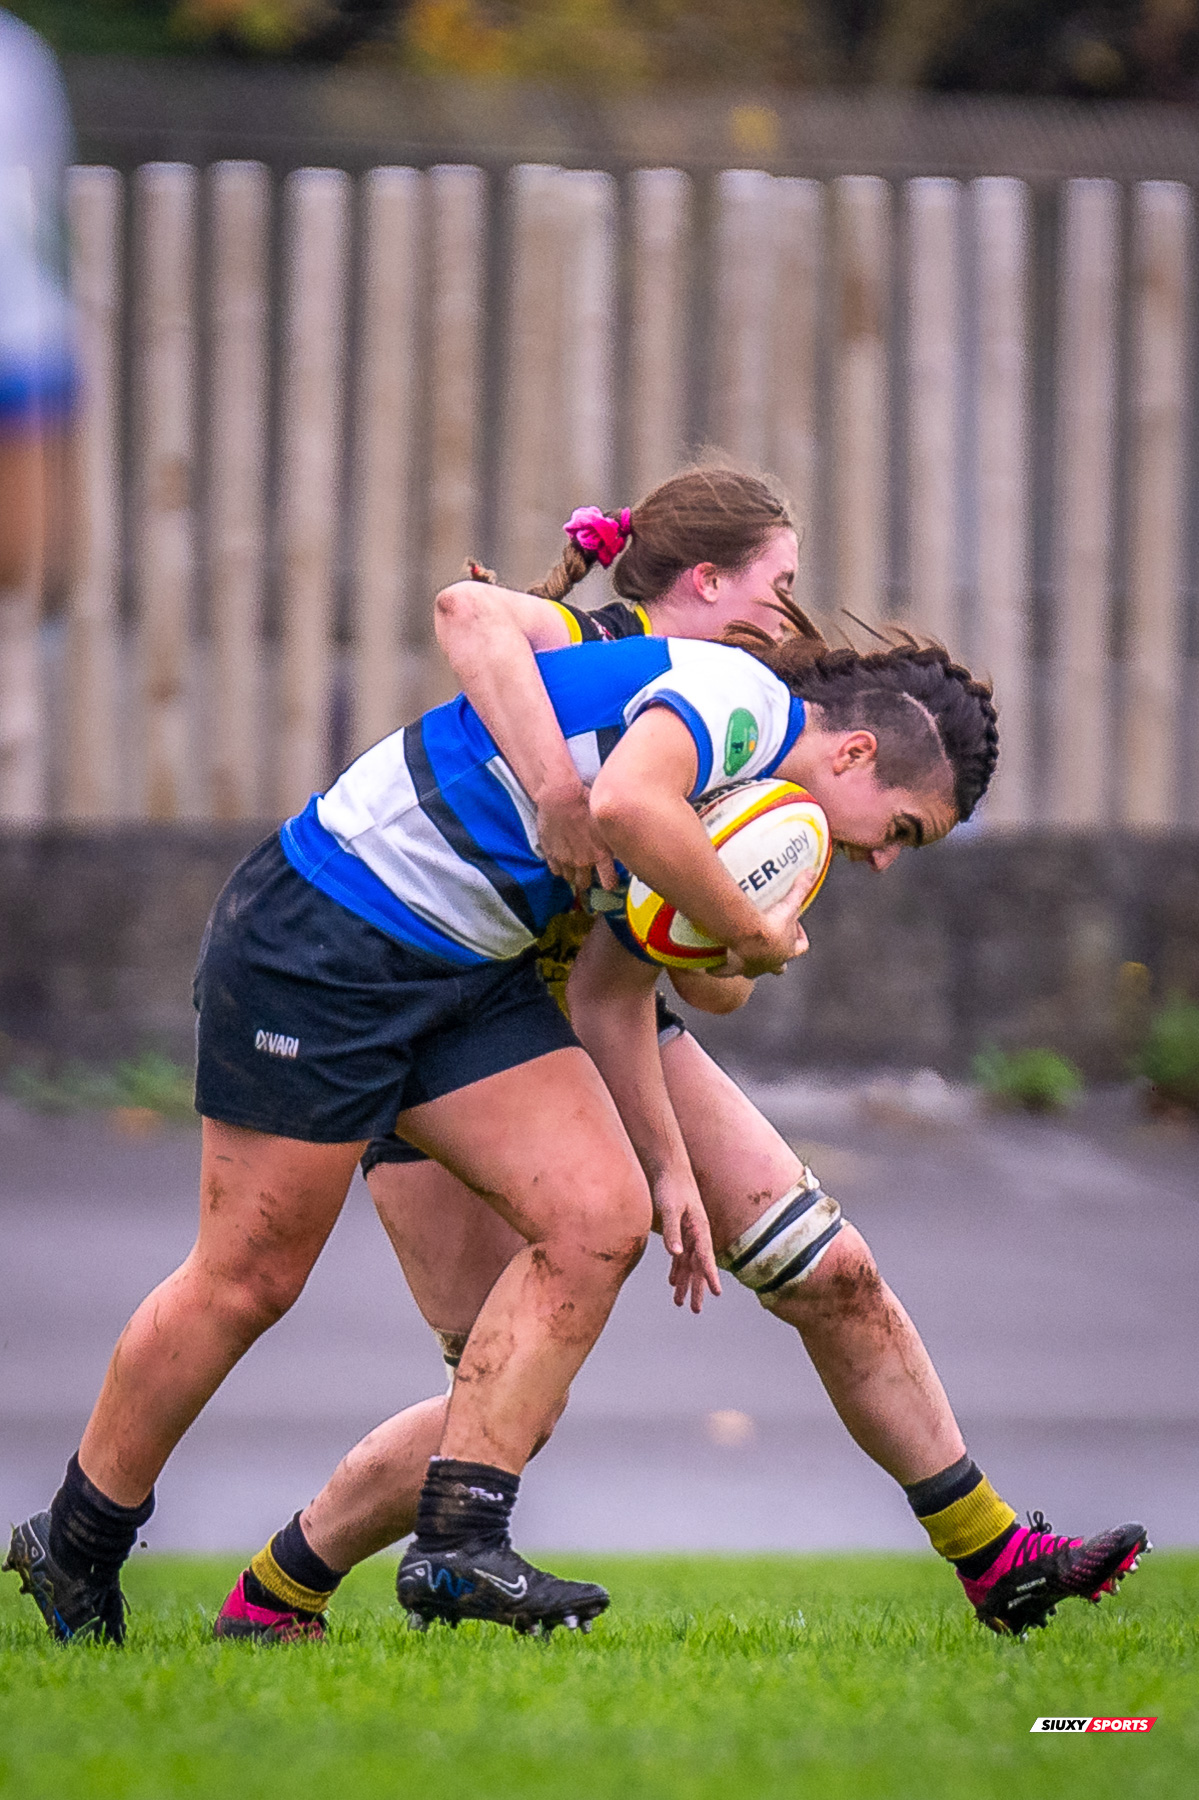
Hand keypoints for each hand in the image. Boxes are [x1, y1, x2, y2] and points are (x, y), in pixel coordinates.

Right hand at [535, 781, 617, 891]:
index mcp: (600, 854)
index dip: (610, 883)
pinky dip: (560, 867)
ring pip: (569, 878)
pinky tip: (564, 857)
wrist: (559, 795)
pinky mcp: (550, 854)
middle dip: (588, 880)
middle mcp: (582, 861)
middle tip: (590, 870)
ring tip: (576, 863)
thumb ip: (612, 840)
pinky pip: (556, 871)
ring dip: (573, 873)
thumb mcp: (606, 821)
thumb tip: (623, 847)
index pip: (609, 883)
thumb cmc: (586, 802)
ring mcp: (564, 859)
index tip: (611, 878)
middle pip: (585, 884)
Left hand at [653, 1168, 720, 1313]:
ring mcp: (689, 1233)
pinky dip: (677, 1270)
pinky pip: (680, 1256)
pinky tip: (673, 1282)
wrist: (668, 1169)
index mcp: (699, 1229)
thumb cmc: (671, 1187)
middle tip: (695, 1310)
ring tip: (680, 1303)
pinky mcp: (679, 1231)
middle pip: (699, 1266)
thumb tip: (674, 1255)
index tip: (716, 1293)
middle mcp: (697, 1234)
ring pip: (688, 1264)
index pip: (706, 1258)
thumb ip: (672, 1231)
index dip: (711, 1276)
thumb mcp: (670, 1209)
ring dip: (685, 1283)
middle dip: (697, 1288)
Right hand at [723, 876, 810, 977]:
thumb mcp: (788, 904)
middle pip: (778, 967)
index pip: (801, 947)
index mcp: (787, 951)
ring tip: (739, 952)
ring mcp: (752, 968)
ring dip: (749, 965)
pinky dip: (719, 969)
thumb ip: (800, 888)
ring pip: (752, 972)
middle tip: (768, 946)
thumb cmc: (771, 924)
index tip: (794, 925)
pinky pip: (724, 971)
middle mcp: (771, 963)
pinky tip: (711, 966)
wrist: (747, 937)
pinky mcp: (733, 968)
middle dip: (776, 959)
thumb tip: (811, 871)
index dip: (800, 937)